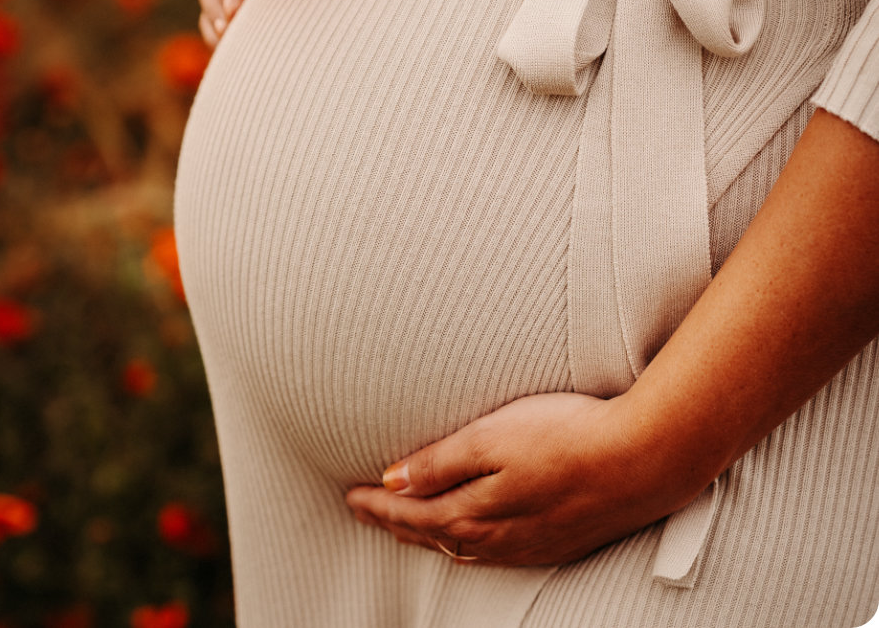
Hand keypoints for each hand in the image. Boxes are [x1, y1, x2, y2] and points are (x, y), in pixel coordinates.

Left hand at [345, 392, 701, 566]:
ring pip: (461, 546)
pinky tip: (471, 541)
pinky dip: (466, 545)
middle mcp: (497, 536)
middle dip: (394, 522)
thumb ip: (440, 463)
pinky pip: (493, 553)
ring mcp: (528, 543)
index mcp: (475, 510)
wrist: (639, 460)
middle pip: (431, 533)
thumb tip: (392, 481)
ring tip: (407, 526)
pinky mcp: (555, 540)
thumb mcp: (492, 438)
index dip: (378, 504)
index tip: (350, 496)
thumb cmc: (565, 437)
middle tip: (366, 512)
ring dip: (428, 535)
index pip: (411, 510)